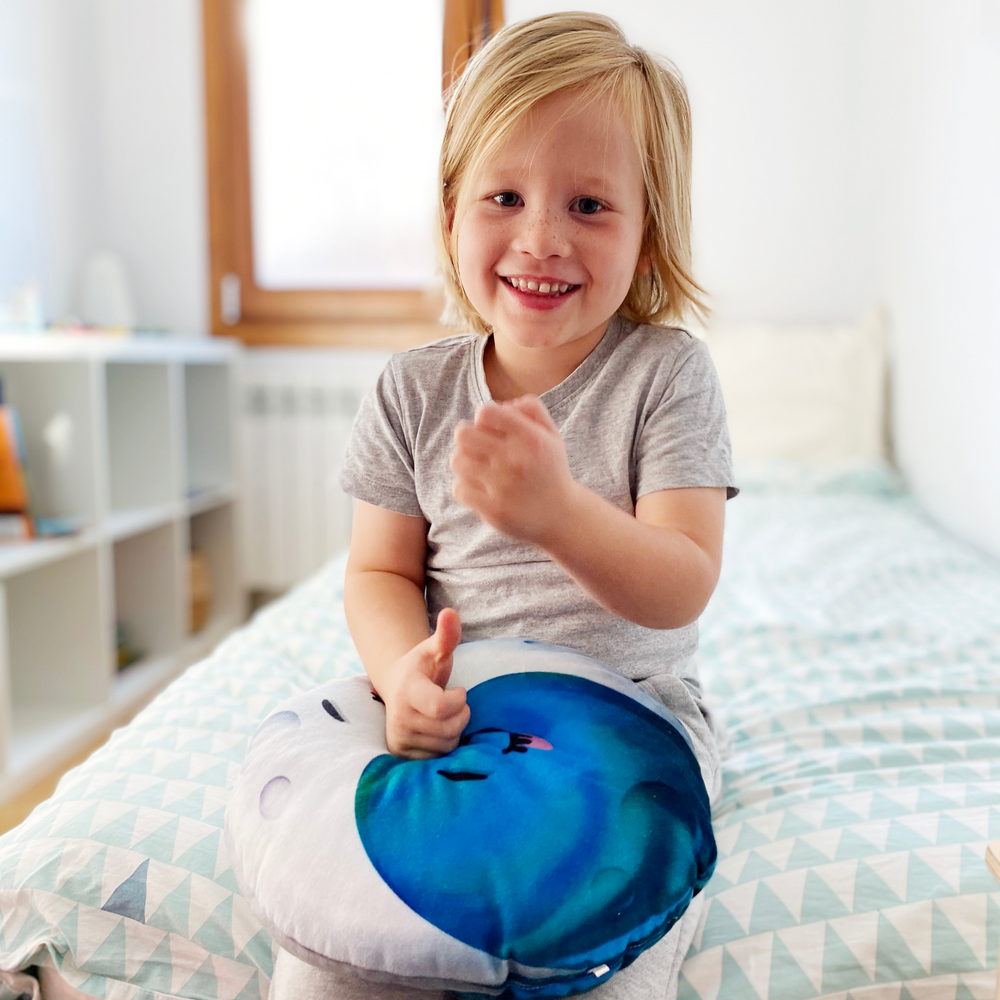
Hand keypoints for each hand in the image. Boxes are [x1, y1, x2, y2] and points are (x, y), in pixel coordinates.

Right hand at [379, 608, 468, 758]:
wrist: (396, 686)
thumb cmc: (422, 667)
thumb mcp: (434, 649)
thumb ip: (446, 635)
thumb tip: (451, 612)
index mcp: (407, 691)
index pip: (441, 708)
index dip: (458, 701)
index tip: (459, 691)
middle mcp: (399, 718)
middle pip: (449, 729)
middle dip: (460, 715)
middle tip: (453, 703)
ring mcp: (399, 738)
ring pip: (446, 745)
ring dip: (453, 731)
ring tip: (441, 715)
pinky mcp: (401, 754)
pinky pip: (438, 758)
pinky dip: (443, 745)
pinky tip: (435, 730)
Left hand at [450, 396, 574, 544]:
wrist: (562, 517)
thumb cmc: (551, 471)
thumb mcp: (552, 435)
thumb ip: (532, 409)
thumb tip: (503, 404)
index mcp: (531, 438)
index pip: (485, 413)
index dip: (482, 418)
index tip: (488, 429)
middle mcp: (517, 460)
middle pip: (463, 434)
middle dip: (467, 438)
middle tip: (477, 448)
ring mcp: (503, 487)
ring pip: (457, 461)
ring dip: (464, 463)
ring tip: (478, 469)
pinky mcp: (493, 510)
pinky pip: (459, 488)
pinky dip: (465, 487)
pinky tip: (480, 489)